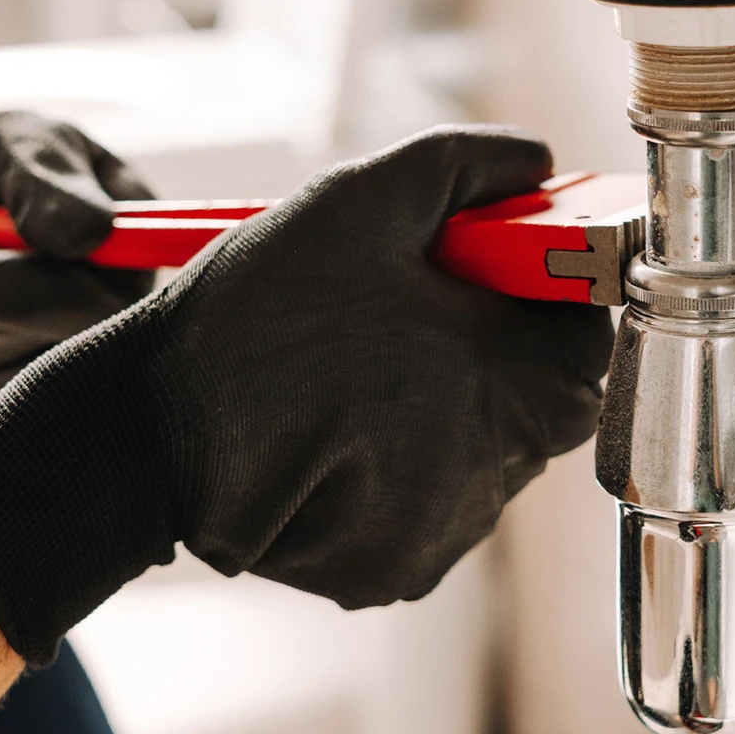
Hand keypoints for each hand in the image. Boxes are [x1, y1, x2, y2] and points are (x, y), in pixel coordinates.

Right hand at [0, 126, 614, 662]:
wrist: (142, 437)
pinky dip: (406, 465)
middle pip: (544, 399)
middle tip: (425, 313)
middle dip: (500, 350)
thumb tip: (537, 161)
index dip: (558, 293)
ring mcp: (448, 531)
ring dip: (452, 408)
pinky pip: (435, 505)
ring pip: (488, 453)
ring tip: (361, 371)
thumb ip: (467, 169)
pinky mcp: (398, 571)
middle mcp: (495, 469)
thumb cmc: (253, 315)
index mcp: (509, 378)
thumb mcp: (359, 203)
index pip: (592, 336)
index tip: (511, 269)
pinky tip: (341, 429)